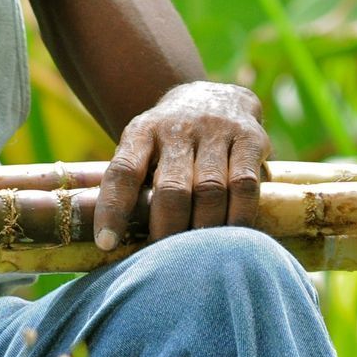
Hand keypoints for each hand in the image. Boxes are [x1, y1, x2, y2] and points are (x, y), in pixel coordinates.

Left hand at [93, 80, 269, 249]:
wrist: (214, 95)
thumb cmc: (170, 143)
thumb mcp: (143, 148)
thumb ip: (133, 186)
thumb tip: (113, 244)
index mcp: (141, 132)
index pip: (123, 171)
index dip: (112, 208)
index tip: (106, 243)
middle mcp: (177, 127)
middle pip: (172, 187)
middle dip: (168, 229)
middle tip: (165, 261)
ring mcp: (216, 130)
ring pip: (210, 189)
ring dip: (204, 228)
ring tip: (200, 257)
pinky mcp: (250, 138)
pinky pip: (245, 184)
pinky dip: (239, 216)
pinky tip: (235, 237)